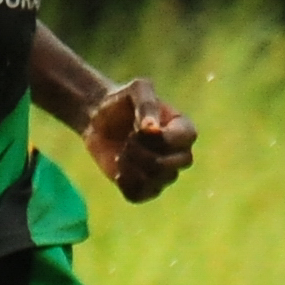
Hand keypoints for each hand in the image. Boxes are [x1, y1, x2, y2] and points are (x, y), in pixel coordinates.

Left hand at [83, 79, 198, 202]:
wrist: (98, 118)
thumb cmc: (122, 101)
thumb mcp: (137, 89)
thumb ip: (147, 103)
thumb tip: (152, 129)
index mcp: (183, 129)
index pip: (186, 140)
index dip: (161, 138)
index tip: (138, 129)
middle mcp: (178, 153)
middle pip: (171, 166)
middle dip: (143, 155)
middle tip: (127, 142)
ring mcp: (162, 173)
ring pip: (156, 181)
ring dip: (132, 167)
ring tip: (120, 155)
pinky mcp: (143, 186)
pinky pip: (140, 195)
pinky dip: (126, 184)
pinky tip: (118, 172)